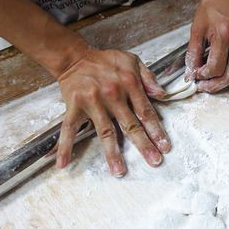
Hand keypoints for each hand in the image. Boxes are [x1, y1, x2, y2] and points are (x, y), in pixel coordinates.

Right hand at [55, 47, 170, 175]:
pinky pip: (69, 129)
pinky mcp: (74, 107)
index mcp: (129, 84)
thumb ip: (149, 77)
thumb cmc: (105, 60)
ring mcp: (93, 103)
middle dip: (143, 145)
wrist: (74, 57)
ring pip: (105, 132)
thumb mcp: (132, 61)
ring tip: (119, 171)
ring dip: (112, 153)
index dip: (156, 130)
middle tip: (154, 161)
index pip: (146, 112)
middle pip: (130, 125)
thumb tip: (162, 94)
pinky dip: (65, 146)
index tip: (165, 147)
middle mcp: (112, 95)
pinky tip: (63, 163)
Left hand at [185, 0, 228, 92]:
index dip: (203, 76)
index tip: (194, 76)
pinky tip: (222, 74)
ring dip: (223, 83)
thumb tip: (191, 73)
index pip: (215, 67)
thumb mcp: (197, 28)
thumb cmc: (212, 6)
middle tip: (202, 86)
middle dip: (213, 85)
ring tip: (210, 83)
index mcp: (224, 35)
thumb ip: (193, 53)